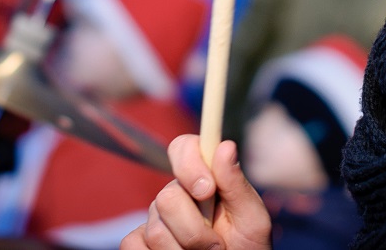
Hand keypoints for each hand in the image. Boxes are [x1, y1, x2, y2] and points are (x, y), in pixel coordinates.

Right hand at [120, 135, 271, 249]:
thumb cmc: (247, 247)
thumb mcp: (252, 218)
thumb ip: (236, 184)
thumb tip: (225, 146)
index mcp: (203, 178)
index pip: (182, 147)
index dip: (189, 164)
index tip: (207, 190)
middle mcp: (175, 194)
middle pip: (167, 198)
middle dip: (195, 229)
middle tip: (217, 245)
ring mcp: (155, 220)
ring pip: (155, 231)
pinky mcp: (139, 243)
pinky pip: (133, 245)